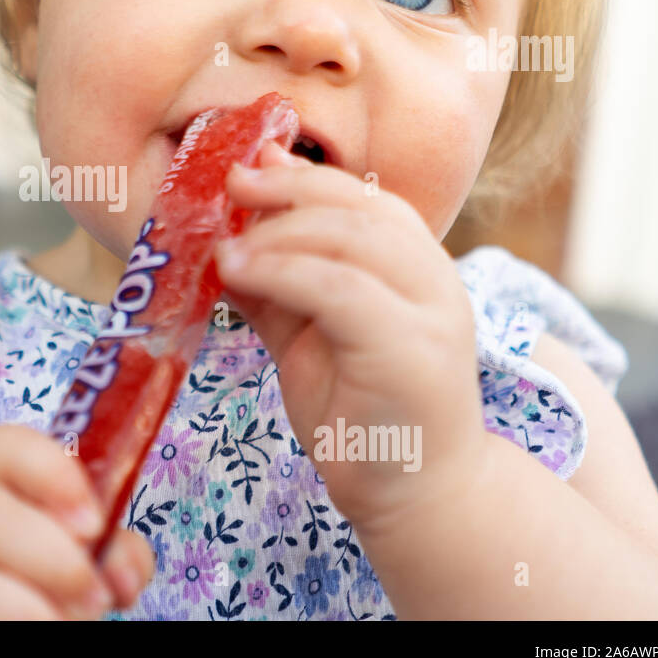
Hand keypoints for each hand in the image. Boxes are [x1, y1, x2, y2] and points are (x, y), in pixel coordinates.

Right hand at [0, 424, 155, 618]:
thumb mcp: (49, 573)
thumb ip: (96, 559)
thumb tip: (123, 567)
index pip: (5, 445)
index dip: (53, 471)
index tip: (96, 523)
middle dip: (49, 548)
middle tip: (94, 594)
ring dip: (19, 595)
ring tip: (64, 622)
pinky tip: (23, 632)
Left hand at [213, 141, 488, 532]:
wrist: (412, 492)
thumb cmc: (361, 411)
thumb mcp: (309, 334)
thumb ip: (279, 286)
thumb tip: (225, 242)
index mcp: (416, 268)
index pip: (366, 200)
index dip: (306, 177)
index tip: (250, 165)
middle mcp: (435, 281)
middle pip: (361, 208)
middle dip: (290, 189)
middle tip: (230, 186)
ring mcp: (432, 314)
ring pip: (353, 241)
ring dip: (277, 234)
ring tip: (223, 246)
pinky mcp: (411, 351)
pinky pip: (341, 291)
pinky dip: (283, 273)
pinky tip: (238, 273)